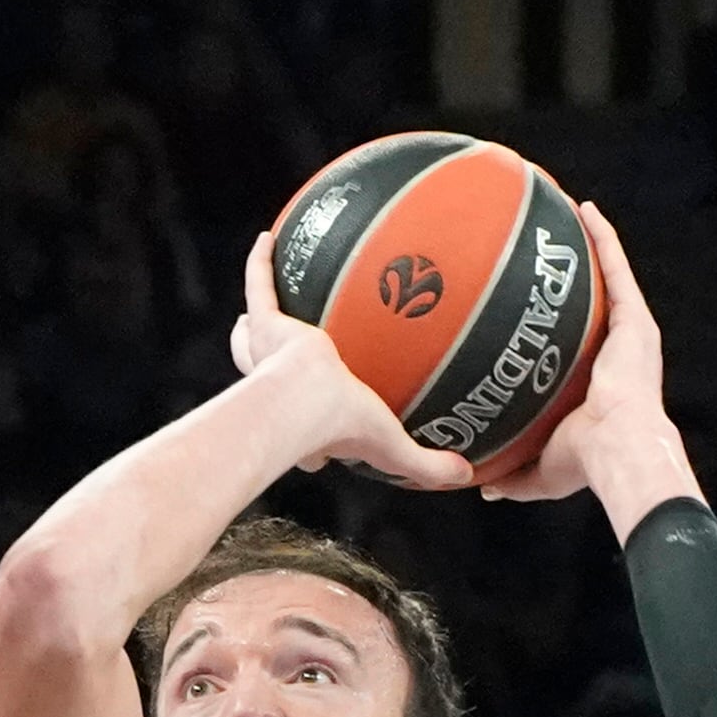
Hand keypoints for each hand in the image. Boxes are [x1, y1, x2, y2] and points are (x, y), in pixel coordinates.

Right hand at [226, 234, 475, 489]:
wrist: (308, 402)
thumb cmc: (344, 428)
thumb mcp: (395, 450)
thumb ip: (428, 465)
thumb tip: (466, 477)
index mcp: (306, 426)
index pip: (308, 441)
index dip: (318, 450)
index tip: (330, 448)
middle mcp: (278, 388)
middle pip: (268, 377)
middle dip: (271, 371)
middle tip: (289, 354)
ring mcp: (268, 354)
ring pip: (250, 337)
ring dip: (252, 325)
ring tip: (270, 298)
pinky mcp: (266, 325)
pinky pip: (259, 286)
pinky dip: (260, 264)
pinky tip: (270, 238)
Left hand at [477, 203, 681, 510]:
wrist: (618, 450)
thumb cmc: (585, 464)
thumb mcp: (540, 472)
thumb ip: (514, 475)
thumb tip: (485, 485)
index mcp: (598, 383)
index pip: (575, 346)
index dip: (557, 326)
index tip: (535, 307)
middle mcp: (616, 352)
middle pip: (592, 304)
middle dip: (572, 279)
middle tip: (547, 253)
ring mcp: (629, 332)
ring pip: (607, 277)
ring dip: (589, 244)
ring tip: (565, 213)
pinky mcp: (635, 319)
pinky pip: (616, 267)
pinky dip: (602, 238)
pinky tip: (583, 210)